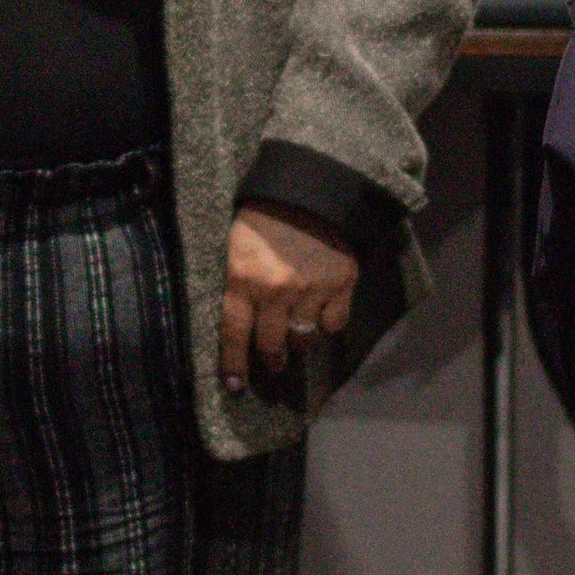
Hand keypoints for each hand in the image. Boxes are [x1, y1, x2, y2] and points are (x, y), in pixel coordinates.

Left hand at [222, 204, 358, 396]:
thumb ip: (237, 282)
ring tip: (296, 337)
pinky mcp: (341, 283)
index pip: (234, 332)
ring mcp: (311, 289)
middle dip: (270, 359)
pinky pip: (334, 323)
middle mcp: (276, 290)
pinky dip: (328, 323)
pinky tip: (322, 312)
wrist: (312, 187)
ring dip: (298, 342)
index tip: (235, 386)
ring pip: (303, 338)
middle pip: (271, 344)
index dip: (234, 364)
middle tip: (272, 363)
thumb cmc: (265, 216)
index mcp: (243, 278)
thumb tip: (239, 322)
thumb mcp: (237, 244)